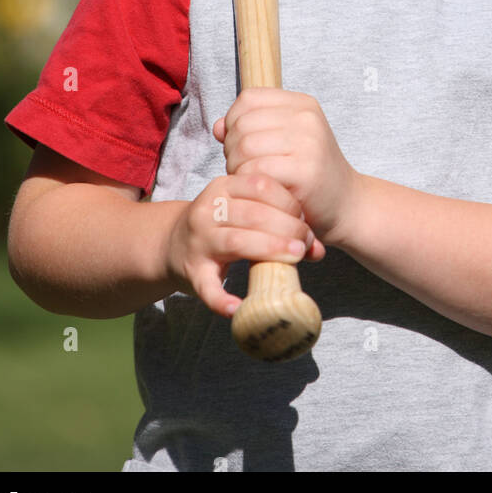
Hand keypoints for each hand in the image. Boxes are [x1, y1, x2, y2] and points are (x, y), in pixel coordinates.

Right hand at [163, 173, 325, 318]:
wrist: (172, 244)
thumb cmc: (222, 226)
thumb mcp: (244, 213)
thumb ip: (279, 221)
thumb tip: (318, 249)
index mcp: (223, 187)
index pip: (261, 185)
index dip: (289, 203)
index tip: (306, 220)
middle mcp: (207, 210)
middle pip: (254, 214)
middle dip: (287, 228)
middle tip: (306, 244)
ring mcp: (198, 241)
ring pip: (237, 242)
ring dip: (270, 250)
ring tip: (295, 258)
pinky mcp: (192, 272)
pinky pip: (208, 287)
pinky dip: (222, 299)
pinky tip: (239, 307)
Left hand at [214, 87, 360, 246]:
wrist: (346, 205)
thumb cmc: (308, 173)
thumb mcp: (283, 141)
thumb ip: (250, 128)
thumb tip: (218, 127)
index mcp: (302, 104)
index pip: (248, 98)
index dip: (234, 122)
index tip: (242, 144)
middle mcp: (307, 118)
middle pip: (242, 124)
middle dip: (232, 149)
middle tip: (243, 168)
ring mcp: (308, 143)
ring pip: (245, 147)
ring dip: (237, 168)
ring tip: (251, 180)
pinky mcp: (305, 171)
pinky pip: (257, 171)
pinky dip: (249, 183)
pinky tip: (260, 191)